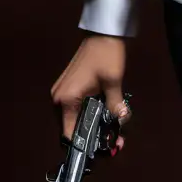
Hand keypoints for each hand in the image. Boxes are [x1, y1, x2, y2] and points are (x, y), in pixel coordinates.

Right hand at [51, 35, 130, 153]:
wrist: (102, 33)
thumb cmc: (105, 55)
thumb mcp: (113, 81)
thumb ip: (115, 105)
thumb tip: (122, 121)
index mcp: (66, 99)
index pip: (70, 133)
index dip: (85, 143)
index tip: (102, 149)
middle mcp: (59, 98)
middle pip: (74, 125)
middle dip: (93, 133)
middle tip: (115, 138)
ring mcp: (62, 91)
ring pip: (76, 116)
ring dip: (93, 122)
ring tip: (113, 128)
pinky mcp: (68, 86)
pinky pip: (76, 105)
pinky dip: (89, 111)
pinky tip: (104, 112)